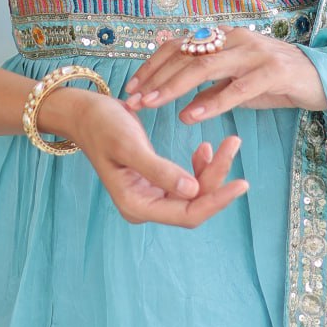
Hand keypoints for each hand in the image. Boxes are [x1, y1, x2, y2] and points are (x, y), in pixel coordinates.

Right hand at [54, 90, 247, 228]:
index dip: (217, 201)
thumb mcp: (129, 145)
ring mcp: (150, 195)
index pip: (187, 213)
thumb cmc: (103, 125)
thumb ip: (159, 170)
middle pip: (194, 203)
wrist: (85, 113)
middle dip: (217, 176)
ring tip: (227, 141)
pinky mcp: (154, 182)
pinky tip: (204, 148)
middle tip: (234, 142)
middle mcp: (145, 206)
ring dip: (212, 169)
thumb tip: (193, 192)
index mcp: (137, 205)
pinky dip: (199, 166)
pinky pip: (185, 181)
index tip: (241, 183)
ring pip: (193, 191)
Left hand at [122, 26, 326, 121]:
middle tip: (132, 100)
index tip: (131, 87)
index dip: (152, 65)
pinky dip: (211, 102)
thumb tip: (180, 100)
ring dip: (174, 87)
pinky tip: (191, 115)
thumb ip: (213, 85)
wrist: (325, 78)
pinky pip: (236, 88)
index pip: (180, 45)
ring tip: (152, 104)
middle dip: (155, 78)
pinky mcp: (273, 71)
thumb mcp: (239, 83)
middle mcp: (236, 39)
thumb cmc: (278, 80)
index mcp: (225, 38)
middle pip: (186, 54)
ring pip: (205, 67)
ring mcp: (255, 53)